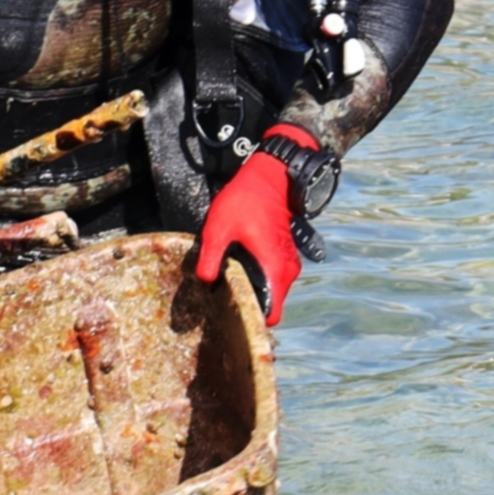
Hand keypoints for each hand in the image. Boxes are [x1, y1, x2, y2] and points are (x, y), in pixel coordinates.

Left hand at [195, 125, 313, 325]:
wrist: (270, 175)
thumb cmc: (247, 199)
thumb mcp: (219, 228)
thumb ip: (211, 259)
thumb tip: (205, 284)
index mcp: (274, 269)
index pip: (271, 315)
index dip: (251, 319)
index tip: (230, 314)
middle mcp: (286, 271)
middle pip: (270, 305)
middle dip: (248, 304)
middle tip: (221, 296)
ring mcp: (288, 262)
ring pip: (271, 291)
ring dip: (252, 289)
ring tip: (227, 279)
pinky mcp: (284, 254)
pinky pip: (272, 278)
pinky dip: (257, 278)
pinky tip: (237, 266)